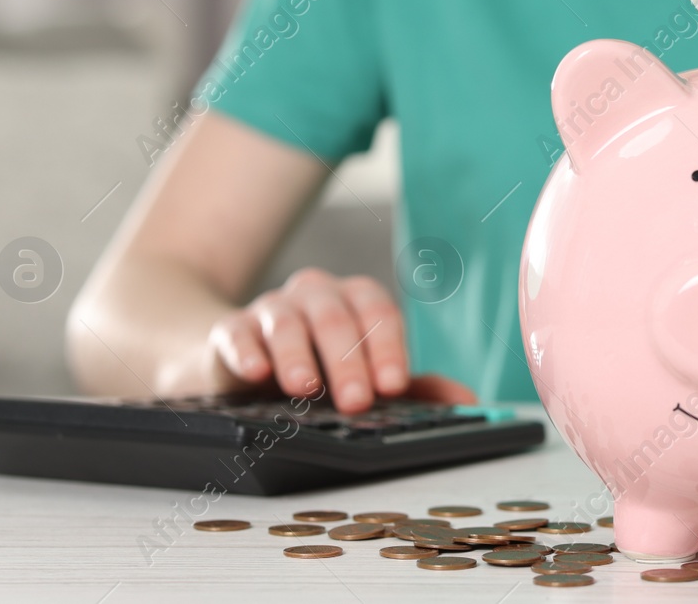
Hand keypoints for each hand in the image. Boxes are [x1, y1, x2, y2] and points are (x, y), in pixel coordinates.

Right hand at [207, 267, 475, 414]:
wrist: (243, 361)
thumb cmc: (317, 368)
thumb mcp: (366, 378)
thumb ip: (415, 390)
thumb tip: (467, 402)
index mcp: (356, 301)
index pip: (379, 314)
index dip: (388, 348)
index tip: (394, 386)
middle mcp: (316, 296)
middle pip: (337, 318)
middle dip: (349, 361)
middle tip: (356, 401)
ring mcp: (271, 309)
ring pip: (287, 321)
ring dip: (297, 354)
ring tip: (304, 388)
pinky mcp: (230, 329)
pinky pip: (236, 332)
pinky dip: (245, 350)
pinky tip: (254, 373)